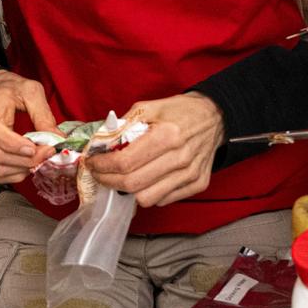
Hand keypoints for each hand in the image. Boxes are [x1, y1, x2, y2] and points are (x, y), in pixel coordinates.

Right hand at [0, 63, 56, 184]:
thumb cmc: (9, 89)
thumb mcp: (31, 91)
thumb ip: (43, 114)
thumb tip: (57, 138)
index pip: (0, 139)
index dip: (20, 146)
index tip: (41, 146)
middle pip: (1, 158)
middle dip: (29, 160)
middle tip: (49, 151)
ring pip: (0, 170)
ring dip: (24, 168)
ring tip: (40, 155)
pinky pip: (1, 176)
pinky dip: (18, 174)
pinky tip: (29, 162)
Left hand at [84, 93, 224, 207]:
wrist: (215, 117)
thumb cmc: (179, 111)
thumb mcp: (148, 107)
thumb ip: (122, 126)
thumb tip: (99, 145)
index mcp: (167, 135)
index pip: (125, 162)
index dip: (103, 166)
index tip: (93, 163)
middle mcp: (181, 157)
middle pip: (133, 184)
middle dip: (108, 181)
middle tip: (100, 174)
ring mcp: (191, 174)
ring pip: (146, 198)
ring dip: (128, 190)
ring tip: (122, 177)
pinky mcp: (198, 184)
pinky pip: (163, 200)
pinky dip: (148, 192)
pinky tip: (146, 178)